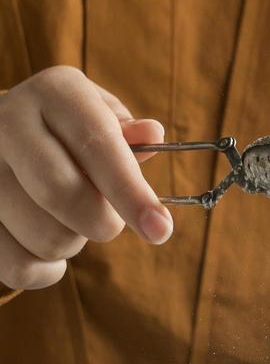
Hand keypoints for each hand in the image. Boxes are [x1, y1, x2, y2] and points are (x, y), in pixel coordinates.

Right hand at [0, 66, 171, 291]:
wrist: (6, 142)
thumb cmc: (71, 137)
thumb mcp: (102, 122)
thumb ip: (128, 136)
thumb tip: (152, 134)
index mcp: (53, 94)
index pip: (95, 144)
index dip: (131, 192)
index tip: (161, 229)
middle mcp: (7, 122)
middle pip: (62, 194)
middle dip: (100, 222)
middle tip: (107, 221)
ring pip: (45, 237)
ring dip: (72, 243)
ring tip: (65, 219)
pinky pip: (20, 268)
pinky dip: (46, 269)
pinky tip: (44, 243)